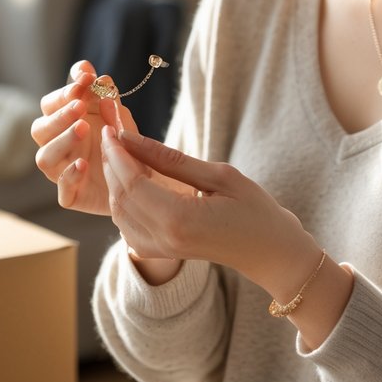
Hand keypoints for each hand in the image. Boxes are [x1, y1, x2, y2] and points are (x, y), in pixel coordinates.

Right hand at [31, 60, 138, 215]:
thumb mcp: (117, 113)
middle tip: (80, 106)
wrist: (139, 176)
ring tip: (83, 128)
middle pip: (40, 129)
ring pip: (44, 158)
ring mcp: (61, 171)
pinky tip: (84, 163)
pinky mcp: (72, 195)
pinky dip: (70, 175)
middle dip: (59, 116)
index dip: (64, 92)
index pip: (50, 104)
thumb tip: (89, 69)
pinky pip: (62, 190)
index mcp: (62, 123)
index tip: (86, 80)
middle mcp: (56, 146)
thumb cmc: (121, 141)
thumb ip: (103, 92)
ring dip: (61, 141)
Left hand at [98, 121, 316, 294]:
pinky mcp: (162, 253)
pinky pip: (128, 227)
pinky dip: (124, 201)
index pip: (132, 182)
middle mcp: (164, 239)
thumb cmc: (254, 210)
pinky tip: (132, 180)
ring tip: (121, 153)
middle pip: (121, 197)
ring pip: (119, 213)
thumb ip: (172, 159)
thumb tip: (132, 139)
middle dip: (111, 163)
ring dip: (115, 182)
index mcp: (179, 219)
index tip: (111, 128)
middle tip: (111, 135)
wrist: (270, 252)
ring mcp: (161, 250)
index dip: (118, 153)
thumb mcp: (219, 175)